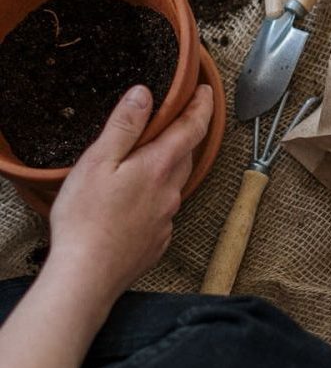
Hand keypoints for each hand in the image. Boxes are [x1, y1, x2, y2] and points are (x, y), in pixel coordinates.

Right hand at [49, 84, 213, 305]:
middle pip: (187, 154)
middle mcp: (170, 191)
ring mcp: (166, 218)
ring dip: (170, 164)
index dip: (202, 106)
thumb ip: (125, 126)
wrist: (88, 276)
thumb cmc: (86, 219)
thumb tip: (145, 94)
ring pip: (175, 182)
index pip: (192, 128)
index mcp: (158, 167)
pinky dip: (158, 195)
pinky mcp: (157, 238)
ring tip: (152, 156)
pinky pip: (165, 208)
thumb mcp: (99, 161)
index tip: (206, 92)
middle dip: (186, 134)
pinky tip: (137, 199)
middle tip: (177, 119)